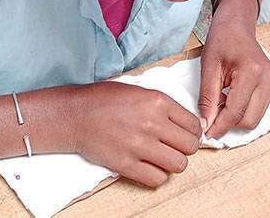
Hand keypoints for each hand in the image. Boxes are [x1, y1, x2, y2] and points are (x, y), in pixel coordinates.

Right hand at [71, 81, 200, 187]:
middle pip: (190, 147)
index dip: (192, 132)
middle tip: (173, 147)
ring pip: (178, 165)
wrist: (75, 115)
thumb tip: (185, 123)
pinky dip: (156, 175)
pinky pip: (157, 179)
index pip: (194, 125)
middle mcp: (152, 123)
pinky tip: (148, 166)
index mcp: (158, 102)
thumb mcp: (139, 91)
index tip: (184, 135)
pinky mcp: (126, 164)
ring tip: (161, 158)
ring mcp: (139, 145)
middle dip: (185, 148)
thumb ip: (163, 107)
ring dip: (173, 163)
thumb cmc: (104, 100)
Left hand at [198, 0, 269, 138]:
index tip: (206, 134)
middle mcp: (268, 79)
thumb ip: (208, 98)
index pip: (236, 111)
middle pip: (249, 120)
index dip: (220, 126)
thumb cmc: (222, 40)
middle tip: (210, 115)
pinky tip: (230, 99)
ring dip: (235, 118)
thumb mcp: (209, 67)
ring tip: (220, 102)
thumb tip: (206, 124)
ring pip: (255, 118)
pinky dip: (243, 111)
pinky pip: (258, 110)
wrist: (237, 25)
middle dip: (228, 124)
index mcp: (252, 72)